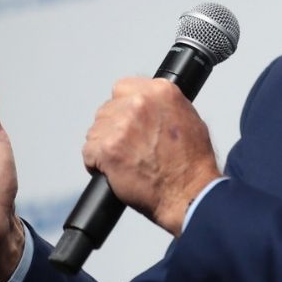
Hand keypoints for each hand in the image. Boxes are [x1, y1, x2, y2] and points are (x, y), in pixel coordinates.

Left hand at [82, 78, 221, 236]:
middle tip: (129, 147)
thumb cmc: (192, 163)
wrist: (189, 193)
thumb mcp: (189, 118)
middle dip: (114, 127)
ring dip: (105, 145)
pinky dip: (97, 164)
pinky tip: (115, 171)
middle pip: (107, 109)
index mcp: (160, 91)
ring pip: (96, 130)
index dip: (123, 107)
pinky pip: (89, 152)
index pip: (123, 88)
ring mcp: (121, 125)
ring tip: (125, 161)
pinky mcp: (107, 149)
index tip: (128, 120)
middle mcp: (140, 103)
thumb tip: (148, 105)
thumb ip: (163, 106)